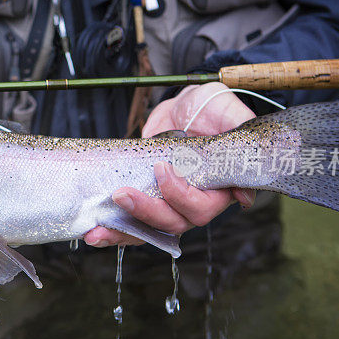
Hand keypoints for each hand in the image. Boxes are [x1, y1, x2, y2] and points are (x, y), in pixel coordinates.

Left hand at [84, 82, 256, 247]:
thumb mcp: (227, 112)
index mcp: (218, 188)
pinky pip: (131, 225)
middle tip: (122, 193)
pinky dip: (112, 231)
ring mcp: (169, 204)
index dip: (180, 197)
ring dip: (122, 233)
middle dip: (147, 212)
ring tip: (96, 231)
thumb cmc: (211, 108)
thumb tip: (245, 193)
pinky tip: (92, 232)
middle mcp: (194, 202)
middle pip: (173, 223)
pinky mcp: (146, 200)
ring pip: (149, 230)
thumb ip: (237, 138)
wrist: (185, 105)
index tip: (162, 169)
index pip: (202, 207)